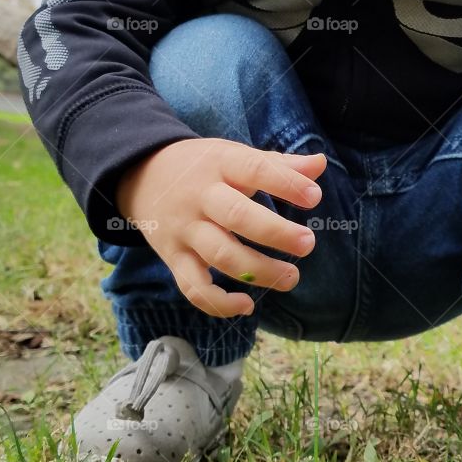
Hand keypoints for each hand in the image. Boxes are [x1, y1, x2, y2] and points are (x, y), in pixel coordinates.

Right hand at [115, 139, 327, 317]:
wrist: (141, 175)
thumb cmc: (202, 167)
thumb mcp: (234, 155)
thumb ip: (278, 164)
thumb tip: (320, 164)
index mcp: (219, 164)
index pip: (254, 169)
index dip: (285, 183)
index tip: (314, 198)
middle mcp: (200, 197)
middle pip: (236, 216)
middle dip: (275, 232)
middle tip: (308, 243)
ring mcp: (185, 230)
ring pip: (220, 255)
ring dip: (258, 271)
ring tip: (291, 278)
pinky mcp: (173, 259)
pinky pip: (193, 288)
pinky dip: (219, 303)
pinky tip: (247, 306)